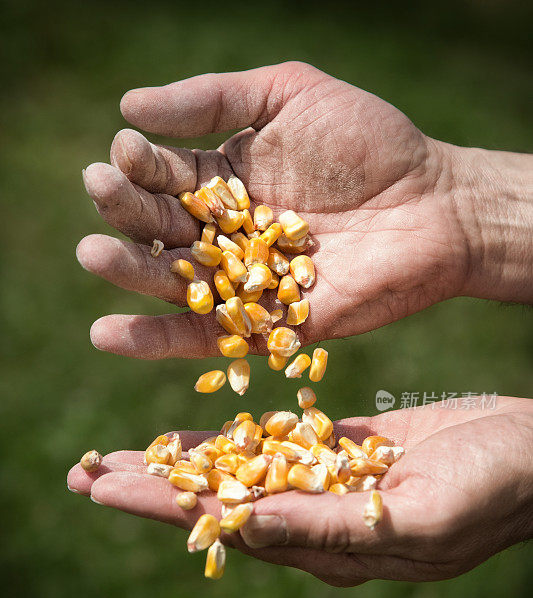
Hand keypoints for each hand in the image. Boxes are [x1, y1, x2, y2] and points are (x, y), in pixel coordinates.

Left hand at [67, 397, 532, 585]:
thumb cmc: (495, 492)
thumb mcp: (418, 516)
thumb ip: (332, 528)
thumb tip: (243, 528)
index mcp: (331, 545)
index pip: (227, 526)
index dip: (161, 506)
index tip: (98, 486)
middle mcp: (320, 520)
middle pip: (218, 501)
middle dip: (150, 487)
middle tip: (83, 470)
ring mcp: (331, 484)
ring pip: (241, 473)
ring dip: (182, 463)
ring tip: (122, 453)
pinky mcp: (348, 451)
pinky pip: (279, 447)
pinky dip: (236, 438)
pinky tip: (197, 431)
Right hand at [76, 61, 530, 360]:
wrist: (435, 206)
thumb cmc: (370, 143)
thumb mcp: (292, 95)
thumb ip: (214, 99)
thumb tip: (128, 105)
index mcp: (225, 181)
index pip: (165, 176)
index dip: (140, 164)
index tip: (125, 151)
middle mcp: (225, 235)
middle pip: (160, 229)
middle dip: (126, 211)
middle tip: (101, 191)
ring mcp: (242, 284)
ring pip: (172, 283)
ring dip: (129, 272)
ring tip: (93, 255)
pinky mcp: (264, 327)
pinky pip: (202, 337)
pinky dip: (155, 341)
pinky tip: (106, 334)